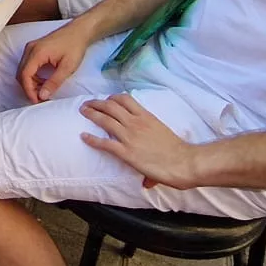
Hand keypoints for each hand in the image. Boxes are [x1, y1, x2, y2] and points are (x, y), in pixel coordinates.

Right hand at [16, 23, 92, 103]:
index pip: (25, 75)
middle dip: (28, 88)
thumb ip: (54, 82)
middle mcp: (30, 49)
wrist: (79, 31)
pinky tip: (43, 81)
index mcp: (37, 53)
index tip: (37, 101)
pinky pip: (27, 65)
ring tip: (43, 91)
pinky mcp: (34, 48)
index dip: (29, 90)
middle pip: (21, 73)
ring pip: (23, 70)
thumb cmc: (75, 47)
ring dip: (30, 83)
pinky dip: (32, 76)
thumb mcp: (67, 67)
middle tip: (40, 99)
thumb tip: (42, 96)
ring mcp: (31, 48)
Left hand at [79, 93, 197, 189]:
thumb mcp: (163, 135)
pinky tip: (84, 137)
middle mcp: (135, 123)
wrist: (183, 161)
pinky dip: (92, 139)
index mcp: (146, 116)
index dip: (113, 98)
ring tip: (82, 111)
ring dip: (91, 114)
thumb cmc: (177, 150)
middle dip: (97, 103)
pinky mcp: (126, 152)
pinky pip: (104, 143)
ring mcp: (129, 137)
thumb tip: (149, 168)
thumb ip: (154, 142)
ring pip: (105, 120)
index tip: (107, 100)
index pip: (125, 99)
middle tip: (87, 104)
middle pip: (111, 106)